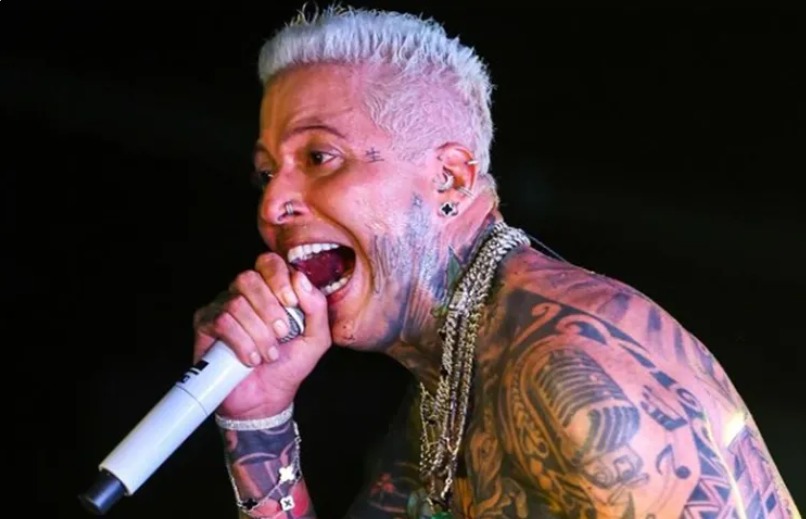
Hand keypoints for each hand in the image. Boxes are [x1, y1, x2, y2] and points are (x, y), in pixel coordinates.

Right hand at [192, 253, 330, 418]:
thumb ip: (317, 307)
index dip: (279, 278)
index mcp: (271, 289)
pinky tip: (250, 359)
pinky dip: (242, 343)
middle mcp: (245, 293)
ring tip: (268, 354)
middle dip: (269, 309)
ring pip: (236, 303)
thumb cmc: (289, 366)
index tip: (291, 303)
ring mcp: (223, 306)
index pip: (270, 263)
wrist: (266, 399)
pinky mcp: (206, 324)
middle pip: (249, 278)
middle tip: (281, 334)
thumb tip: (300, 279)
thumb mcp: (316, 338)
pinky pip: (222, 322)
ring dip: (258, 333)